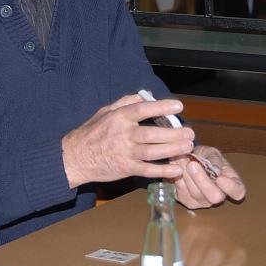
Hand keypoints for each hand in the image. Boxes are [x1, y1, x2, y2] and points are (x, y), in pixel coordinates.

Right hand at [62, 93, 194, 187]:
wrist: (74, 158)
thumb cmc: (91, 133)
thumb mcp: (105, 112)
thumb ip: (125, 102)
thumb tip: (145, 94)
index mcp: (118, 118)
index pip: (142, 109)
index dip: (161, 107)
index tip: (178, 106)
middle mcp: (122, 134)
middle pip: (152, 133)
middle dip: (174, 133)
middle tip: (190, 132)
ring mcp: (124, 153)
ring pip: (152, 152)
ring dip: (173, 150)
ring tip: (188, 147)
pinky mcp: (125, 169)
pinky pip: (147, 170)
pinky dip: (162, 170)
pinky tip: (176, 169)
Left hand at [170, 145, 245, 208]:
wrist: (188, 159)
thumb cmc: (205, 156)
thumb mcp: (212, 152)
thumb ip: (215, 159)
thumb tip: (216, 170)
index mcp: (231, 183)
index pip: (238, 191)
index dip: (230, 187)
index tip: (220, 178)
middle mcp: (219, 196)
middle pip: (214, 197)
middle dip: (202, 180)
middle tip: (192, 164)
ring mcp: (203, 201)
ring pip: (195, 194)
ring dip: (187, 175)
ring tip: (183, 160)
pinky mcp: (187, 201)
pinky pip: (182, 192)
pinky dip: (178, 177)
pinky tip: (177, 167)